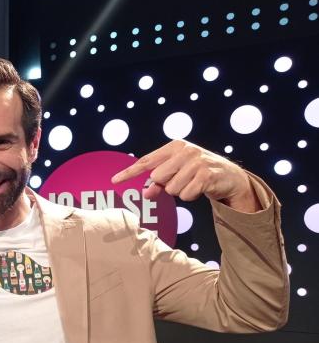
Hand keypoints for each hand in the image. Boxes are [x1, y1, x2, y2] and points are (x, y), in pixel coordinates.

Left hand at [111, 140, 259, 211]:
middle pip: (158, 178)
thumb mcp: (177, 174)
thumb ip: (159, 183)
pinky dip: (191, 196)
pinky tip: (201, 188)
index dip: (129, 172)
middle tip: (182, 180)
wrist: (229, 176)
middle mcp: (185, 151)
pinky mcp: (206, 175)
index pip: (147, 161)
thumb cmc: (197, 173)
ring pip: (172, 189)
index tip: (114, 180)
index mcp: (175, 146)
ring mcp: (196, 162)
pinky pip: (186, 195)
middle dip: (167, 185)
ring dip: (181, 191)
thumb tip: (145, 193)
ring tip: (193, 183)